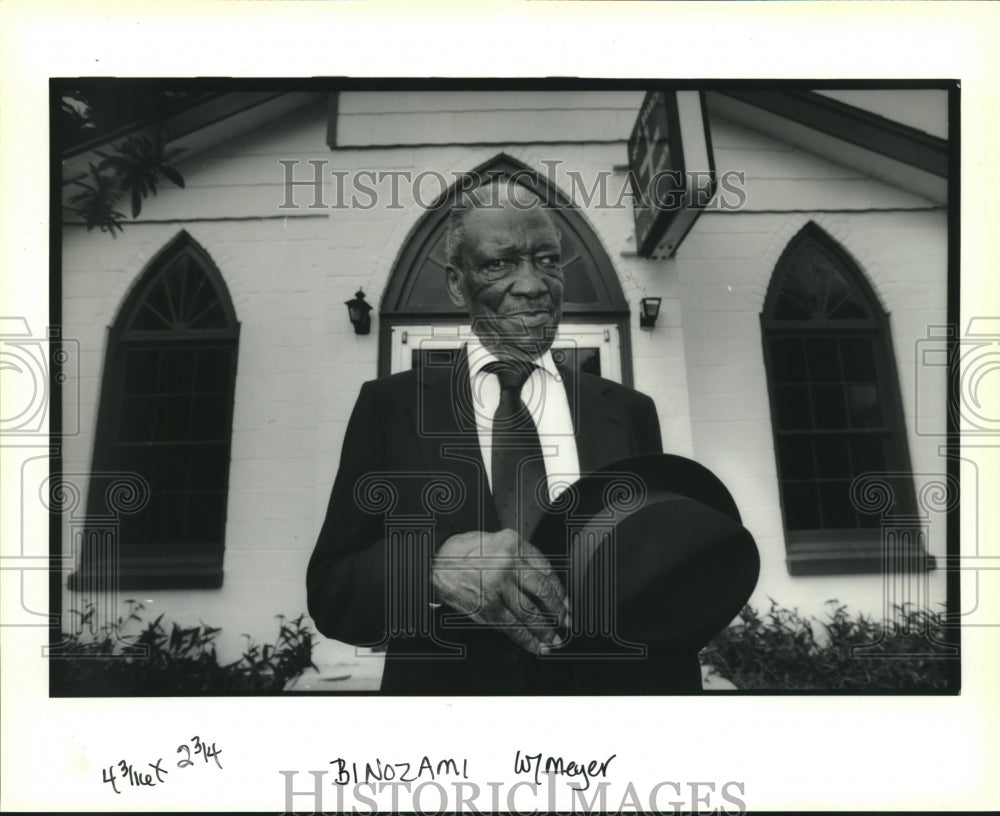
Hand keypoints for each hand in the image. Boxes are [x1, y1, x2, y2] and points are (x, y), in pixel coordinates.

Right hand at [431, 529, 570, 653]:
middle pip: (541, 591)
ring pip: (529, 612)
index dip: (559, 589)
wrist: (435, 562)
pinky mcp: (486, 607)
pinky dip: (526, 639)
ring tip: (553, 639)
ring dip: (545, 629)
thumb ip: (521, 556)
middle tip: (565, 621)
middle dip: (557, 610)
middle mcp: (507, 565)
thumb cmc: (465, 551)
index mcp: (513, 544)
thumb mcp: (498, 540)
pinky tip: (535, 645)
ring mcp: (496, 587)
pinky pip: (511, 626)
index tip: (566, 601)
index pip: (545, 569)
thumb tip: (544, 582)